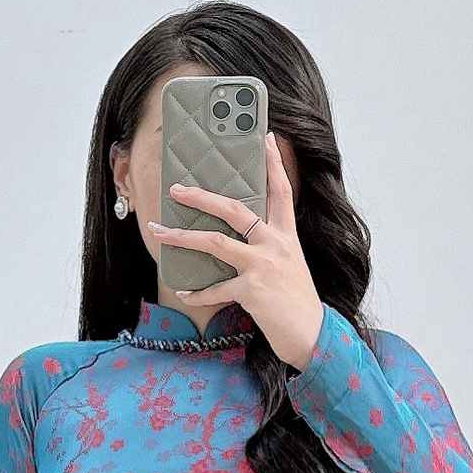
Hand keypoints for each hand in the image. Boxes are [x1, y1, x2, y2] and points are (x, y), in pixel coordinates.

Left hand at [147, 133, 325, 371]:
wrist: (312, 335)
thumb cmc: (298, 303)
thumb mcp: (290, 266)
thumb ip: (270, 248)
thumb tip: (242, 238)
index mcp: (287, 236)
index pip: (281, 191)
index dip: (274, 164)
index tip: (266, 137)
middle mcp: (275, 245)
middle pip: (235, 210)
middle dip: (203, 197)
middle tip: (178, 189)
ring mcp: (263, 266)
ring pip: (216, 242)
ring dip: (183, 237)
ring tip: (159, 232)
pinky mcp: (252, 290)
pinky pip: (216, 288)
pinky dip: (198, 292)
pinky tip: (184, 291)